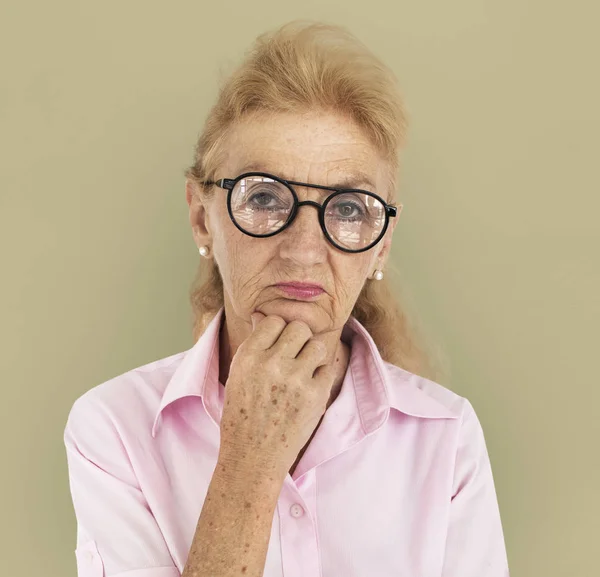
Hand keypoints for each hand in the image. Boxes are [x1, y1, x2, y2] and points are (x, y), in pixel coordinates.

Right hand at [218, 312, 336, 479]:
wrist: (253, 454)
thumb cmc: (243, 413)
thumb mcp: (239, 375)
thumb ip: (255, 344)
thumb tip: (263, 316)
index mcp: (249, 356)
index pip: (274, 321)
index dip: (278, 331)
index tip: (278, 345)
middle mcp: (272, 364)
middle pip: (299, 328)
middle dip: (299, 339)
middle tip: (294, 356)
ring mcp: (296, 379)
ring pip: (318, 345)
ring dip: (312, 355)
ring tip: (303, 371)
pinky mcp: (316, 395)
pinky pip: (328, 369)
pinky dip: (320, 377)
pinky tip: (308, 388)